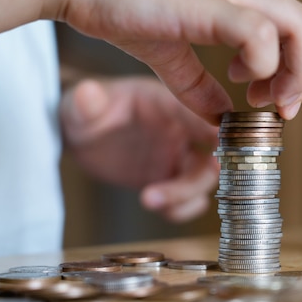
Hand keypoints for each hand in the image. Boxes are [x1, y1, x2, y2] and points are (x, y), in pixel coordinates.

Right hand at [0, 0, 301, 123]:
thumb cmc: (120, 3)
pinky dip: (262, 67)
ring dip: (293, 73)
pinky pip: (260, 35)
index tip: (271, 98)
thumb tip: (219, 117)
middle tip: (276, 105)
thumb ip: (199, 85)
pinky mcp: (208, 2)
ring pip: (299, 28)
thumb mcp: (170, 52)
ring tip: (260, 98)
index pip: (295, 23)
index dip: (296, 67)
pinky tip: (238, 80)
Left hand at [60, 76, 219, 221]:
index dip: (210, 125)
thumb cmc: (85, 110)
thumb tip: (87, 92)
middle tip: (173, 190)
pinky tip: (162, 209)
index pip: (196, 110)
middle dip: (197, 175)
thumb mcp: (81, 105)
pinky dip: (183, 208)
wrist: (82, 133)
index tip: (219, 142)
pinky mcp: (169, 176)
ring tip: (148, 199)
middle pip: (208, 153)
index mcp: (166, 101)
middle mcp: (180, 127)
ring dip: (185, 194)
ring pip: (201, 177)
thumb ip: (87, 102)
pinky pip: (188, 196)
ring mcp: (177, 153)